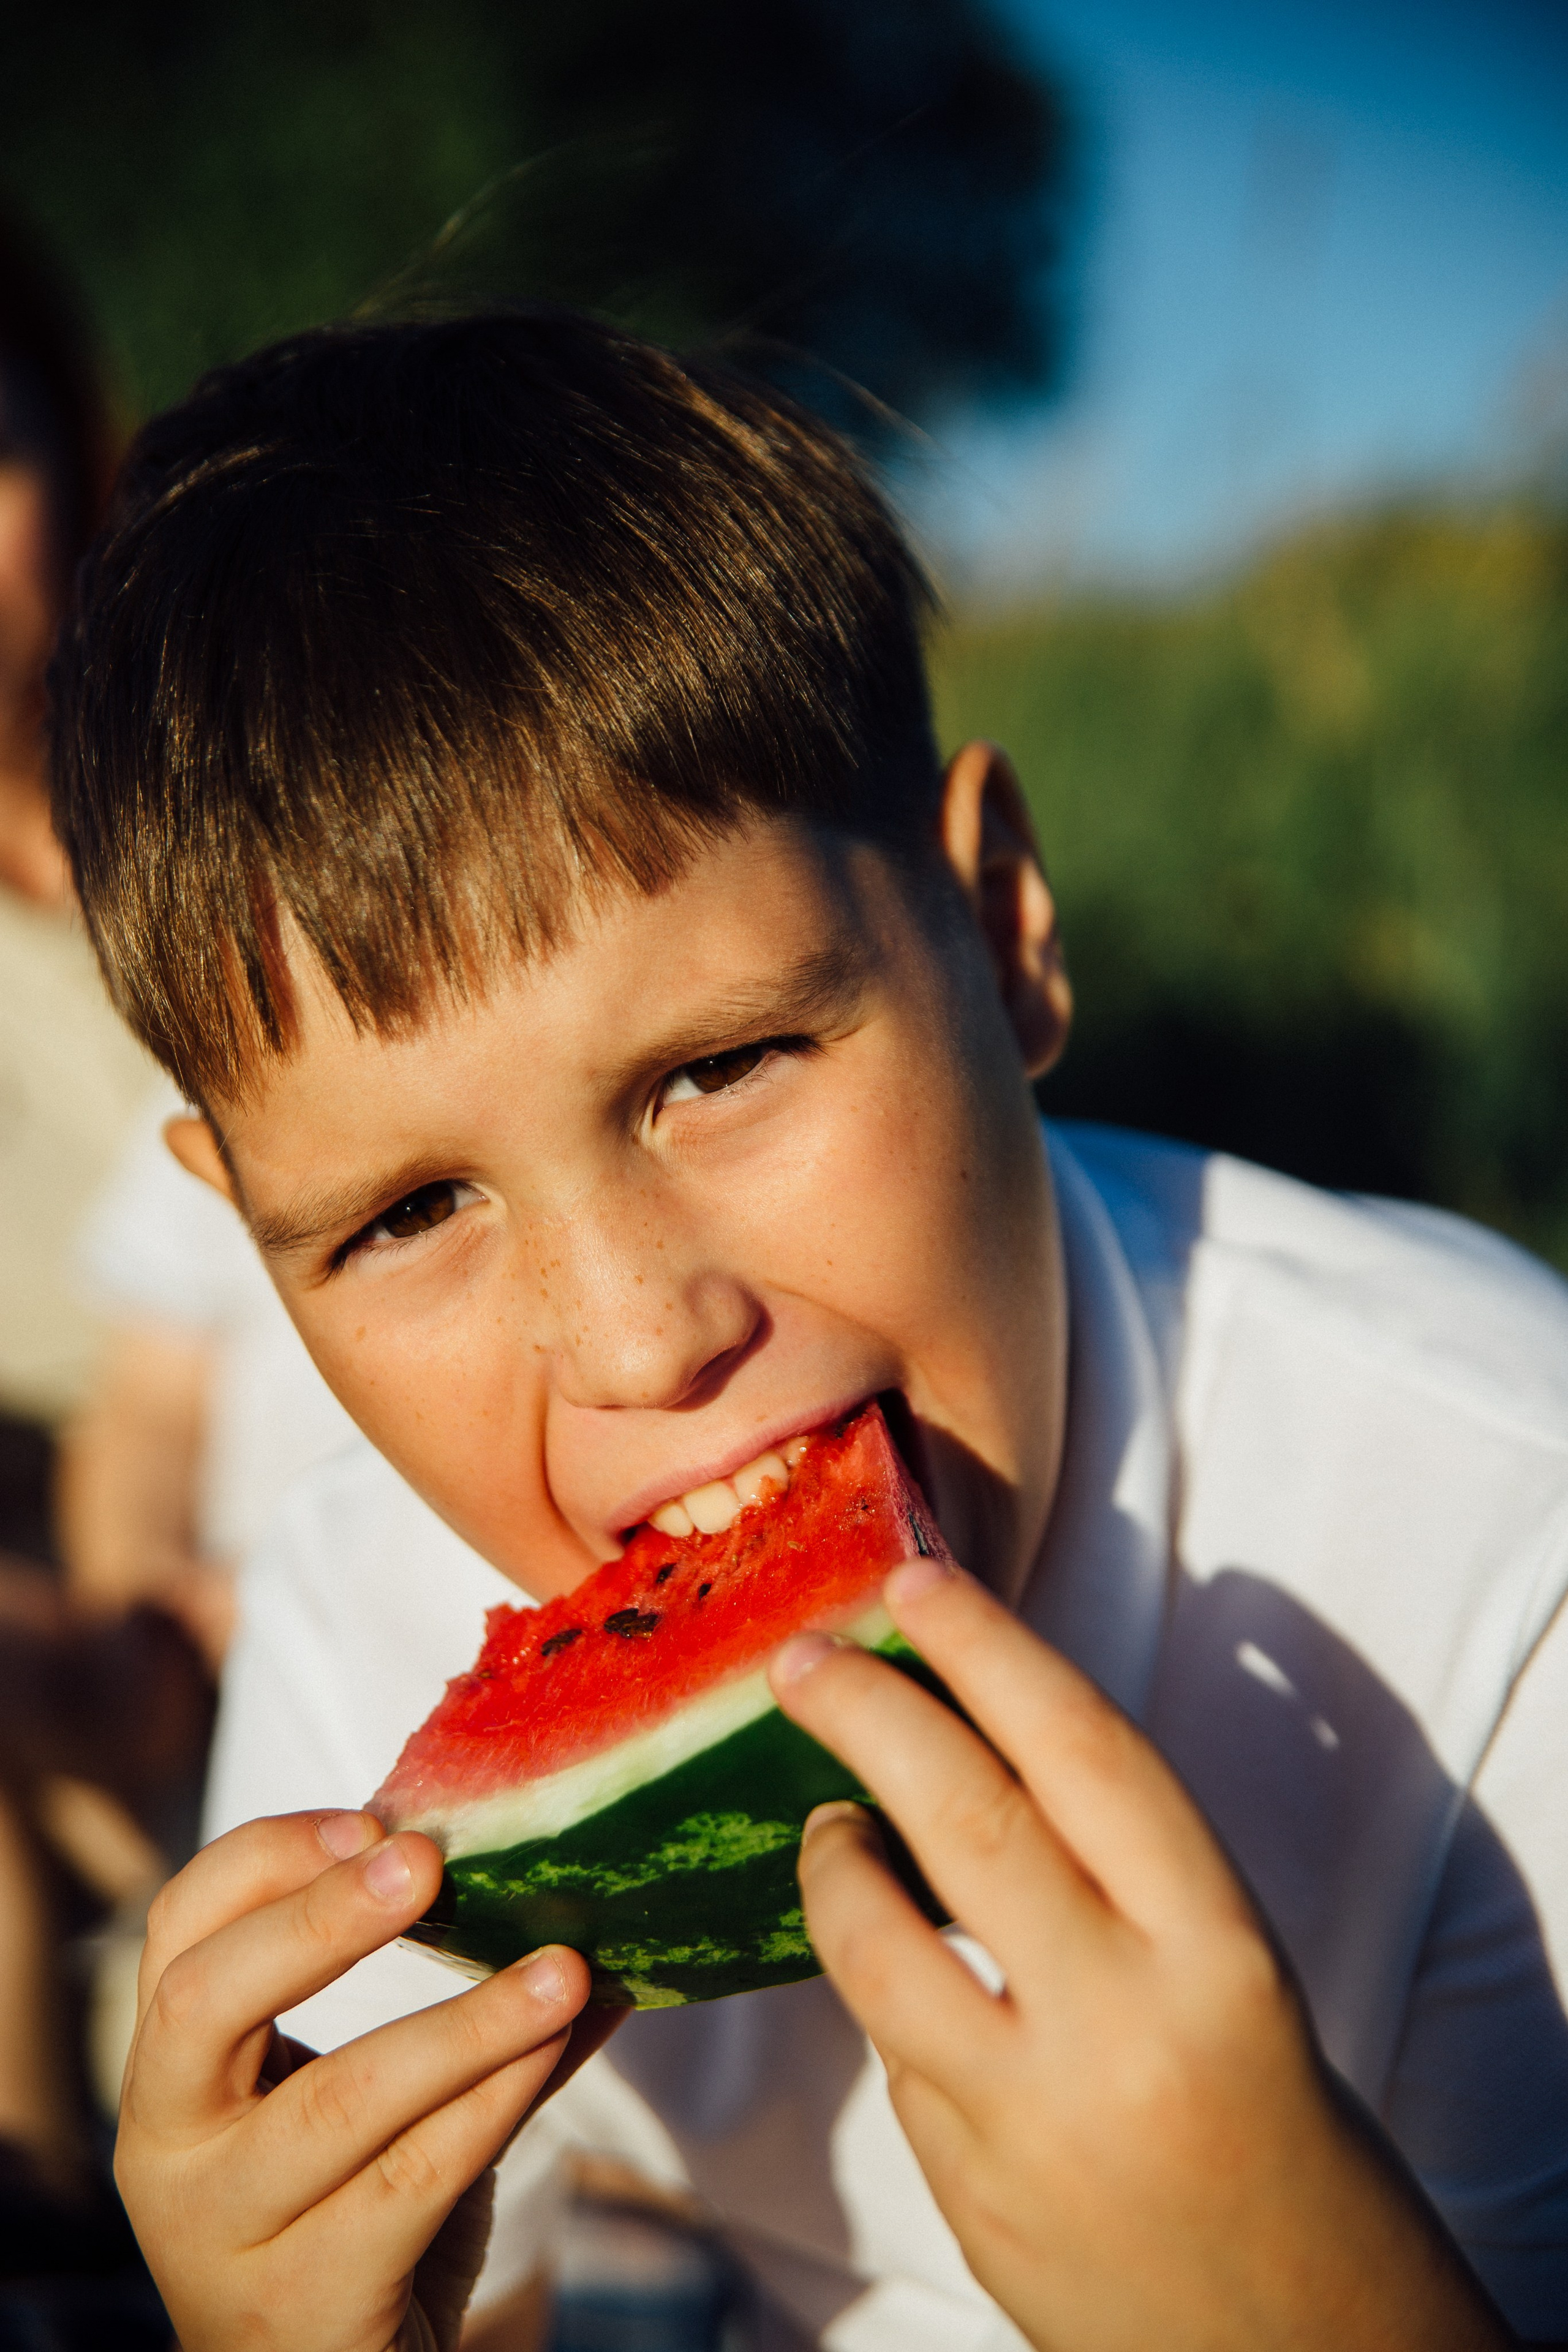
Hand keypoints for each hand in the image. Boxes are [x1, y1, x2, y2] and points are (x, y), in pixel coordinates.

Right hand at [116, 1810, 613, 2351]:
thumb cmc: (349, 2221)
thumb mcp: (367, 2106)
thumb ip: (459, 2007)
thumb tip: (581, 1894)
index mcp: (170, 2072)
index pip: (178, 1927)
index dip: (266, 1857)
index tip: (373, 1816)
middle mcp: (170, 2150)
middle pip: (206, 2001)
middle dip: (322, 1918)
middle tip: (429, 1859)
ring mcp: (224, 2235)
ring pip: (340, 2101)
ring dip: (465, 2023)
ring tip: (561, 1969)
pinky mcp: (304, 2304)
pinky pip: (409, 2182)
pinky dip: (491, 2104)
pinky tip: (551, 2051)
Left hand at [769, 1557, 1508, 2351]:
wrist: (1299, 2334)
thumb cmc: (1261, 2103)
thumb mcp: (1223, 1962)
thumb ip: (1108, 1864)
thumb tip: (960, 1737)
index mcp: (1215, 1945)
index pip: (1086, 1753)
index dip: (990, 1649)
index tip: (913, 1579)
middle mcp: (1125, 2024)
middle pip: (966, 1823)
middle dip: (867, 1717)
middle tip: (801, 1657)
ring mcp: (1035, 2119)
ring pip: (879, 1949)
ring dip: (832, 1864)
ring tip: (830, 1826)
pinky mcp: (968, 2196)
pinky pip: (895, 2058)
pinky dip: (886, 2001)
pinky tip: (907, 1985)